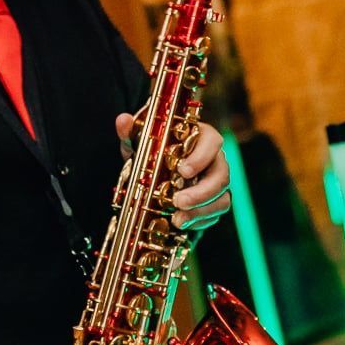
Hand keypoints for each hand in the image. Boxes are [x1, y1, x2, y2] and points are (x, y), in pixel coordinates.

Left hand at [115, 113, 230, 231]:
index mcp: (201, 138)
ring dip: (201, 211)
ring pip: (221, 198)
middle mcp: (214, 160)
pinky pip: (214, 214)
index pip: (212, 142)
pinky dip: (199, 221)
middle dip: (201, 192)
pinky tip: (181, 223)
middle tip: (179, 201)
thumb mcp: (139, 140)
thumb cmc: (153, 150)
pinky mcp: (213, 202)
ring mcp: (216, 182)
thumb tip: (123, 120)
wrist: (155, 168)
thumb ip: (132, 131)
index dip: (200, 158)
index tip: (182, 171)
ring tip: (178, 219)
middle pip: (221, 175)